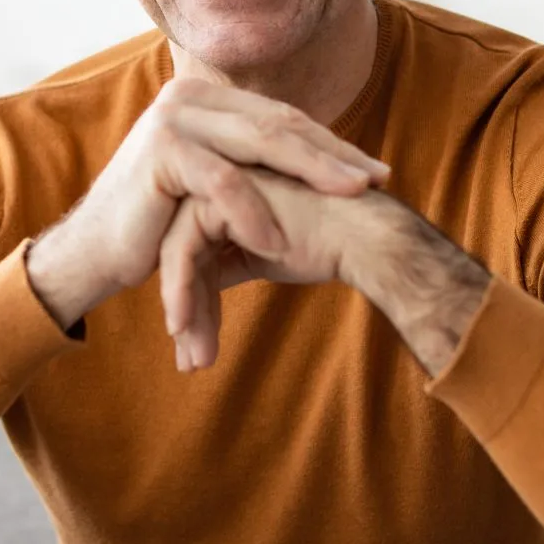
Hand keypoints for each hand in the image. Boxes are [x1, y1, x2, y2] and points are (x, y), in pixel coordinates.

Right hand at [24, 78, 390, 329]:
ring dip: (311, 173)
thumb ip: (252, 167)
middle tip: (377, 180)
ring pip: (260, 143)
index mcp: (206, 101)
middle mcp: (189, 98)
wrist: (93, 252)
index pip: (281, 118)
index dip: (331, 144)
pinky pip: (224, 182)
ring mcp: (174, 119)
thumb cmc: (157, 226)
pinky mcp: (162, 151)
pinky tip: (282, 241)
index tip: (375, 171)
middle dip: (333, 154)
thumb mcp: (212, 188)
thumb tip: (322, 168)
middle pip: (279, 124)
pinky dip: (256, 212)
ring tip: (352, 198)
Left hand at [159, 170, 490, 372]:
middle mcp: (216, 181)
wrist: (368, 237)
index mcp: (225, 191)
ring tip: (193, 360)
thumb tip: (195, 293)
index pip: (192, 250)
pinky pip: (183, 248)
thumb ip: (228, 262)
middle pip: (181, 254)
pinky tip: (185, 327)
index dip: (194, 301)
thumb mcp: (265, 256)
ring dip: (184, 311)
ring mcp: (217, 180)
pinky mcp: (220, 191)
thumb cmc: (329, 245)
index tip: (193, 346)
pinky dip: (182, 291)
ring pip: (175, 253)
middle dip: (187, 312)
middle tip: (191, 363)